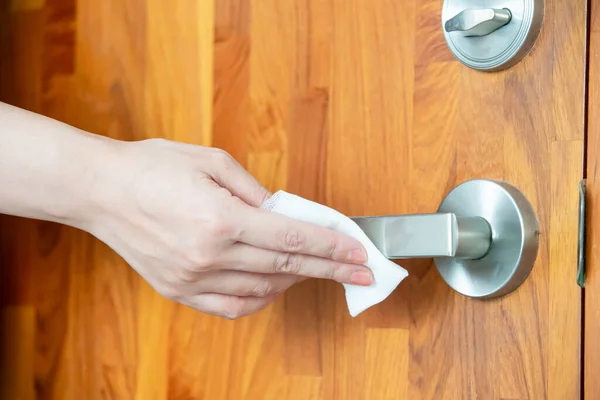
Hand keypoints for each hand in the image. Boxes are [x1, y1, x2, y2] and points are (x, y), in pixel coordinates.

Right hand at [85, 138, 372, 318]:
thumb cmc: (153, 167)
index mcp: (221, 218)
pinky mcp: (179, 291)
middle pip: (286, 267)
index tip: (359, 253)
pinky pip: (232, 307)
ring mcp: (193, 278)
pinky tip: (274, 287)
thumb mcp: (213, 161)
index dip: (331, 247)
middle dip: (329, 268)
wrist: (101, 191)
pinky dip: (260, 299)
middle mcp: (210, 254)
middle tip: (361, 272)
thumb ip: (256, 190)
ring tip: (318, 270)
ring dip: (296, 281)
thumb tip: (284, 212)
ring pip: (263, 289)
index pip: (293, 238)